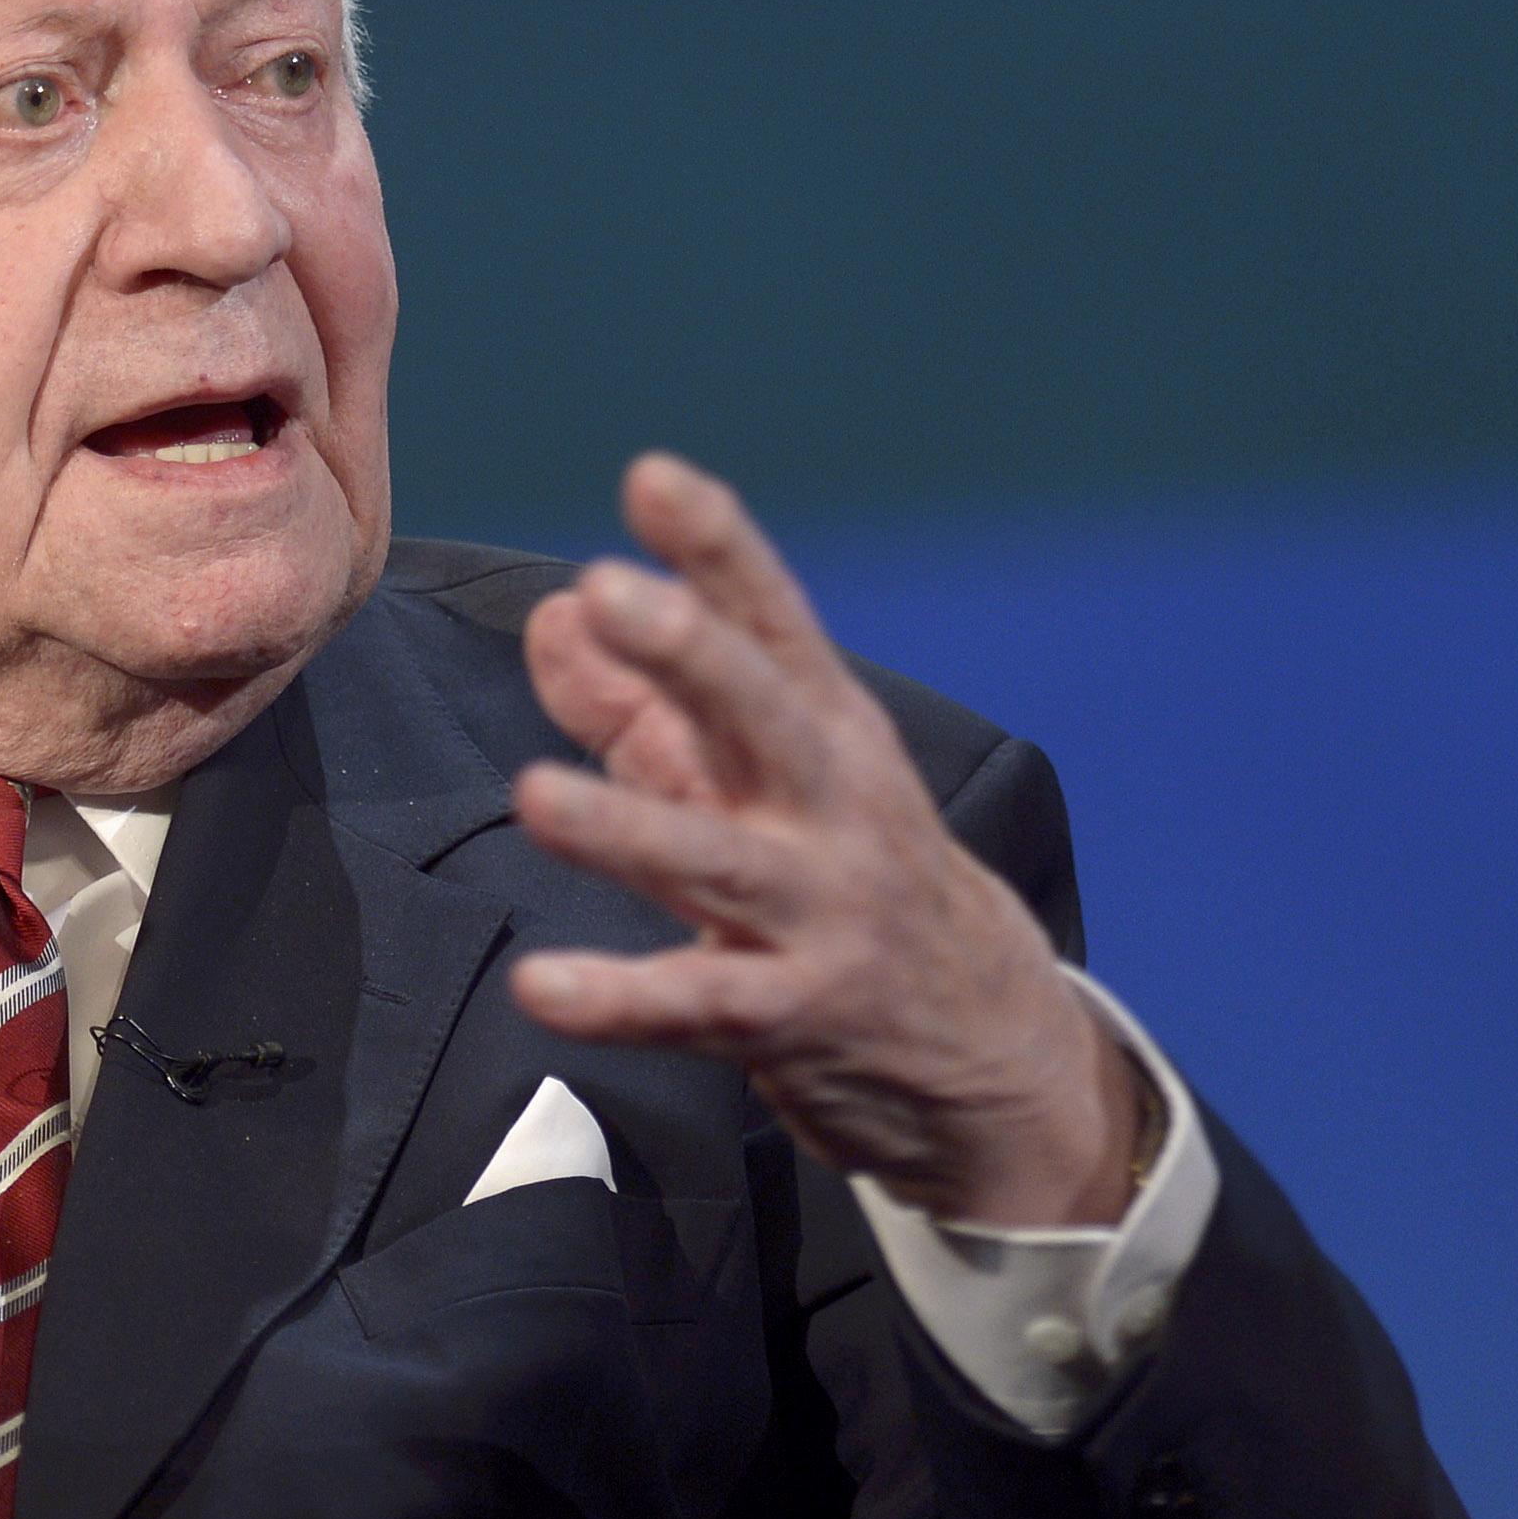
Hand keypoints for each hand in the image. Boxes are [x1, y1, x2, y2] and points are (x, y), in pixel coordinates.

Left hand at [505, 454, 1146, 1227]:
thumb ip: (636, 702)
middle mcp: (830, 805)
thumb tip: (552, 616)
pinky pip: (696, 1003)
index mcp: (823, 730)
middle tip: (613, 592)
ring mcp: (819, 910)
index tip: (654, 479)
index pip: (772, 622)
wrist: (981, 1039)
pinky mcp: (792, 1013)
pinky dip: (618, 998)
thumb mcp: (750, 778)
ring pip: (716, 862)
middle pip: (763, 714)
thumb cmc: (837, 874)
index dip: (717, 548)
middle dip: (692, 652)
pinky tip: (542, 986)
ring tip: (536, 794)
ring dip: (625, 829)